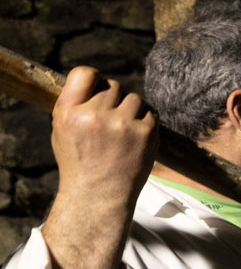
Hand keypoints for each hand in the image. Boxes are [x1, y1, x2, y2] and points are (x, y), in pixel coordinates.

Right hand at [43, 67, 157, 268]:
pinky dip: (145, 121)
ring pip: (135, 98)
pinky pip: (151, 112)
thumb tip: (96, 79)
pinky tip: (136, 136)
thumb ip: (76, 103)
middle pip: (114, 86)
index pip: (85, 73)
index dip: (94, 79)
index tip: (97, 88)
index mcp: (69, 113)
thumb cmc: (79, 161)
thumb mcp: (62, 130)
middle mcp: (95, 116)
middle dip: (113, 100)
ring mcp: (123, 124)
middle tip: (110, 120)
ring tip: (123, 131)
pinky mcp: (146, 133)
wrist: (99, 194)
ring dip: (131, 110)